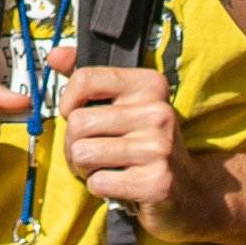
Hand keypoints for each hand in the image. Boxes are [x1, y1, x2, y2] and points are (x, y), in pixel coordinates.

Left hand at [61, 59, 182, 214]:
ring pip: (83, 153)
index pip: (85, 79)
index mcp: (150, 85)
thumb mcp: (125, 106)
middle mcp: (158, 112)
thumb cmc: (146, 144)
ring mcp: (158, 147)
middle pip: (78, 122)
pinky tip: (119, 184)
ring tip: (105, 167)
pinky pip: (98, 182)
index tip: (77, 114)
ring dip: (84, 168)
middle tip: (92, 153)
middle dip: (73, 145)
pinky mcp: (156, 182)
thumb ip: (90, 81)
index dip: (68, 102)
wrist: (189, 188)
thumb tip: (56, 55)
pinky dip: (100, 188)